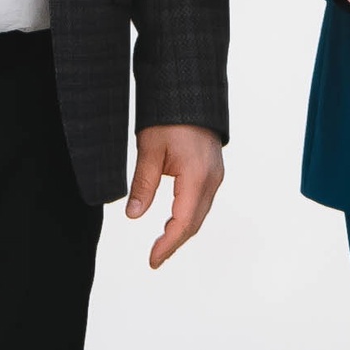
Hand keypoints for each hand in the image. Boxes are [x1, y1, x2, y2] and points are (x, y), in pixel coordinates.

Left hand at [127, 123, 224, 268]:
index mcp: (196, 177)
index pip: (182, 223)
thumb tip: (133, 216)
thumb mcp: (149, 149)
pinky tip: (173, 219)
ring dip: (182, 230)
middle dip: (174, 243)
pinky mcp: (213, 169)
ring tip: (161, 244)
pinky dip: (188, 215)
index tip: (152, 260)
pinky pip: (202, 201)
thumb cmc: (168, 116)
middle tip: (154, 258)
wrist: (190, 88)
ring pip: (200, 213)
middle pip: (194, 222)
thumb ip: (143, 185)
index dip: (167, 245)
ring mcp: (215, 174)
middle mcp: (211, 179)